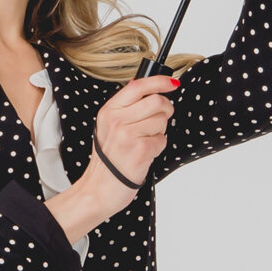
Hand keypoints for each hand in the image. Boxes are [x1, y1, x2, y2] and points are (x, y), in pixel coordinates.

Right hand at [82, 74, 178, 215]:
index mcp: (109, 111)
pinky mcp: (140, 150)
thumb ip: (124, 105)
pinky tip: (146, 153)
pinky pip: (162, 139)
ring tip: (146, 140)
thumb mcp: (107, 126)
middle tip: (162, 118)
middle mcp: (116, 120)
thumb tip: (140, 81)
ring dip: (160, 131)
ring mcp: (128, 135)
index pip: (137, 86)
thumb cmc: (107, 158)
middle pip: (156, 101)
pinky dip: (158, 146)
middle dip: (166, 109)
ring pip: (162, 120)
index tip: (172, 83)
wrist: (99, 189)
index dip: (159, 81)